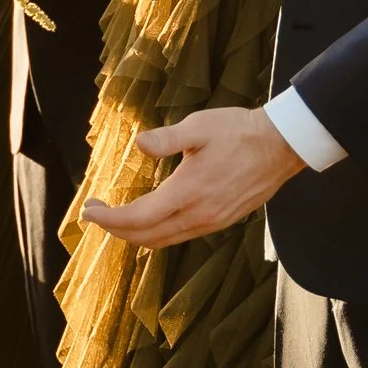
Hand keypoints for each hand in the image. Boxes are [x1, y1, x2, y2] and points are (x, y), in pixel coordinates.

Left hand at [79, 104, 303, 246]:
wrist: (280, 147)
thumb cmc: (238, 132)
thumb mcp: (198, 127)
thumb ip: (167, 138)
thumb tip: (139, 144)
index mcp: (188, 192)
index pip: (139, 217)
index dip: (110, 219)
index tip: (87, 211)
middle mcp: (199, 215)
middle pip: (148, 236)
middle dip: (116, 230)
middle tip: (94, 214)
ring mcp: (212, 222)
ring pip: (165, 240)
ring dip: (136, 235)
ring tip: (115, 219)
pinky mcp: (222, 220)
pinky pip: (181, 236)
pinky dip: (158, 234)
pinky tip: (149, 220)